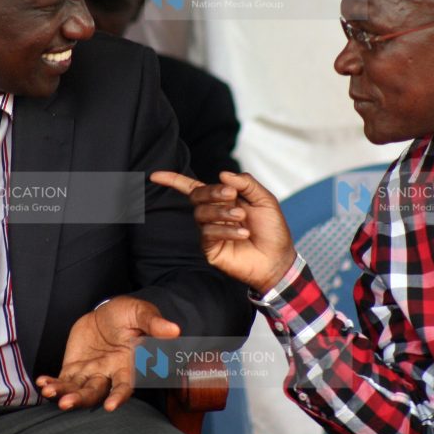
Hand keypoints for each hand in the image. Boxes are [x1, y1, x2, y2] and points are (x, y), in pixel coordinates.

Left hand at [35, 296, 179, 410]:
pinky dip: (52, 383)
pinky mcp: (74, 367)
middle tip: (66, 404)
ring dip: (63, 393)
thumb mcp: (142, 313)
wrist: (109, 312)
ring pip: (76, 389)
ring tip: (49, 391)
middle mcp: (109, 374)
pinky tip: (43, 383)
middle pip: (95, 393)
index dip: (119, 396)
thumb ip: (154, 324)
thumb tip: (174, 330)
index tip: (111, 406)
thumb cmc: (130, 314)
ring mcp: (90, 372)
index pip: (125, 386)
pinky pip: (63, 380)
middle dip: (81, 399)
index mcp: (129, 365)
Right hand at [150, 170, 296, 292]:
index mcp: (223, 200)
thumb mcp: (264, 200)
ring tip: (241, 217)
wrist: (278, 259)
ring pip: (201, 214)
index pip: (193, 187)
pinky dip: (226, 230)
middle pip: (197, 195)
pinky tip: (242, 234)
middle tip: (231, 195)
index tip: (155, 176)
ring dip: (222, 212)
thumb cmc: (272, 230)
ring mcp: (210, 232)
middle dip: (213, 192)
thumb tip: (222, 174)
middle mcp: (213, 214)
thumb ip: (246, 183)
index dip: (173, 180)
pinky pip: (208, 233)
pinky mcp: (210, 249)